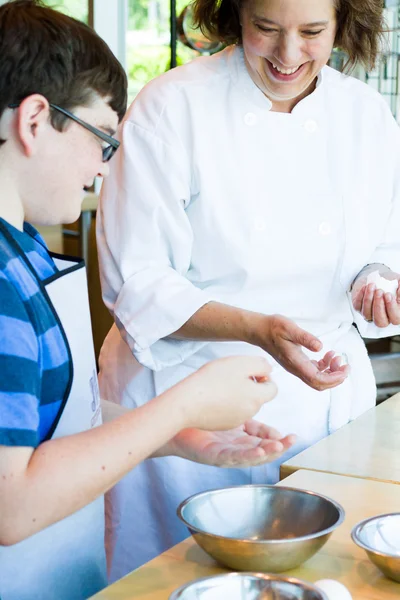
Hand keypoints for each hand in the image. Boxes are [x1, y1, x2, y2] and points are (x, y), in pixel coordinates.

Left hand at [171, 420, 296, 466]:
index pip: (263, 439)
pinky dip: (247, 455)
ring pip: (250, 458)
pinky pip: (232, 457)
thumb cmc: (199, 418)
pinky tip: (258, 451)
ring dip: (266, 454)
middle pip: (261, 452)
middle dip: (278, 448)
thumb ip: (245, 408)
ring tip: (278, 447)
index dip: (277, 439)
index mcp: (239, 437)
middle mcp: (234, 448)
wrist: (173, 422)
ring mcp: (224, 454)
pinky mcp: (212, 456)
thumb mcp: (229, 413)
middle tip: (292, 441)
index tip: (290, 435)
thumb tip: (263, 397)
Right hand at [174, 356, 276, 430]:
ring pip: (244, 404)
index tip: (250, 372)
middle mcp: (250, 412)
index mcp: (257, 398)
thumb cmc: (212, 381)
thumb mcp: (240, 363)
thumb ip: (261, 365)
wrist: (187, 402)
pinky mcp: (222, 424)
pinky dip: (226, 404)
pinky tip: (213, 395)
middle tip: (233, 376)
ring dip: (238, 394)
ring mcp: (236, 420)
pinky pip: (231, 412)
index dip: (264, 377)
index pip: (272, 388)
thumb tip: (268, 371)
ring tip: (220, 384)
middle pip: (258, 397)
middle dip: (250, 386)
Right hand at [252, 315, 348, 391]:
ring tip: (337, 357)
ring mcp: (296, 367)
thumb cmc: (273, 328)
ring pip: (317, 379)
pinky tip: (328, 355)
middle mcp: (296, 368)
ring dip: (331, 372)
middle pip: (319, 384)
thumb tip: (320, 347)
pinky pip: (313, 371)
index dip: (334, 378)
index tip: (345, 369)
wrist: (259, 330)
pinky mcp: (297, 363)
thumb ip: (305, 338)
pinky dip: (324, 366)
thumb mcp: (290, 328)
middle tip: (345, 366)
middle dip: (335, 378)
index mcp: (296, 362)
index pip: (318, 379)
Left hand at [351, 265, 399, 326]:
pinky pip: (358, 306)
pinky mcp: (359, 309)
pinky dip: (361, 296)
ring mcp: (370, 315)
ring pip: (367, 314)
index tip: (388, 294)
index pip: (395, 318)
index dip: (391, 308)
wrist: (376, 278)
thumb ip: (399, 289)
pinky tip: (365, 287)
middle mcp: (383, 317)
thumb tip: (399, 290)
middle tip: (379, 291)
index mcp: (395, 313)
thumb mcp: (396, 283)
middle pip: (380, 322)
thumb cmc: (390, 282)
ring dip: (369, 299)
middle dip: (379, 306)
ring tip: (372, 286)